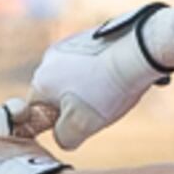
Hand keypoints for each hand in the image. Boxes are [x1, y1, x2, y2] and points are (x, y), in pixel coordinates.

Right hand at [27, 3, 173, 146]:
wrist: (136, 53)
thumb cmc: (107, 89)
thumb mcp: (82, 126)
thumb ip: (64, 137)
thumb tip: (62, 137)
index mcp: (41, 80)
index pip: (36, 110)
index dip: (55, 123)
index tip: (76, 124)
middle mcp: (49, 58)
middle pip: (55, 93)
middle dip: (73, 105)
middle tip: (97, 109)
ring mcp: (69, 44)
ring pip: (73, 77)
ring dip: (87, 88)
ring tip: (109, 92)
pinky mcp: (88, 36)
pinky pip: (88, 62)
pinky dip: (99, 72)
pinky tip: (115, 77)